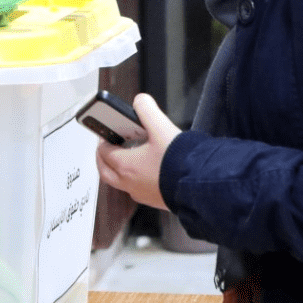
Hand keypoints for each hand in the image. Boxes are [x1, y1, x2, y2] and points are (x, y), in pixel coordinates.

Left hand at [95, 94, 180, 209]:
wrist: (199, 186)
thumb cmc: (179, 163)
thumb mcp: (161, 128)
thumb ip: (147, 110)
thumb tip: (140, 101)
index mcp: (125, 166)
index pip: (103, 152)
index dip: (103, 140)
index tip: (107, 133)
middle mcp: (130, 183)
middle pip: (106, 171)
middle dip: (104, 158)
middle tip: (108, 148)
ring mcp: (141, 194)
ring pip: (120, 183)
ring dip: (118, 171)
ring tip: (128, 158)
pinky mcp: (154, 201)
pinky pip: (137, 191)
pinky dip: (135, 180)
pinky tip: (148, 172)